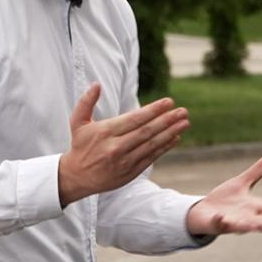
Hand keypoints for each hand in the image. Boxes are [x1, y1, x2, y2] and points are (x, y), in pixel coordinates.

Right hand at [58, 83, 189, 205]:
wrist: (77, 177)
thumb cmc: (80, 146)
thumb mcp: (78, 122)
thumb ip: (86, 102)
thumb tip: (96, 84)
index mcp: (105, 132)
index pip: (134, 119)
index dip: (154, 110)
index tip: (169, 102)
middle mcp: (116, 147)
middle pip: (147, 131)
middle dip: (167, 120)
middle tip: (182, 111)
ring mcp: (125, 161)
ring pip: (152, 145)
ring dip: (170, 133)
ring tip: (185, 123)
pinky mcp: (130, 172)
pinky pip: (151, 158)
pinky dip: (164, 148)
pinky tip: (175, 138)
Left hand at [186, 151, 261, 235]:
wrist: (202, 212)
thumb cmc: (225, 200)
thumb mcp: (243, 182)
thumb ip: (259, 170)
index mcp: (254, 208)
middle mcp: (246, 217)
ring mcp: (231, 222)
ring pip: (243, 227)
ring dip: (248, 226)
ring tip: (254, 225)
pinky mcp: (216, 223)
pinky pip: (219, 223)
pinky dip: (221, 221)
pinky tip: (221, 216)